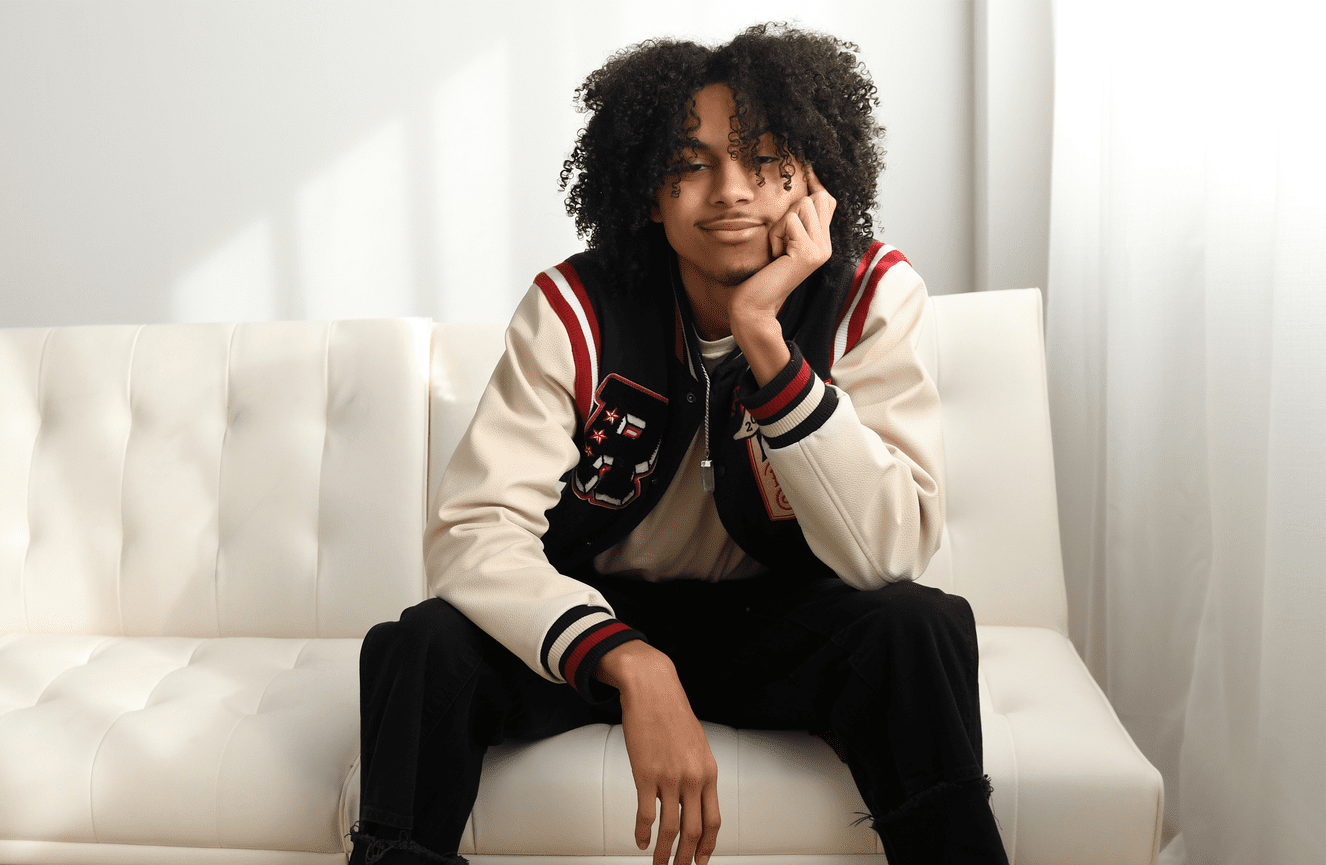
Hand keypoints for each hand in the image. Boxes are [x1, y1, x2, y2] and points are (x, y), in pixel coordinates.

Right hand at [597, 641, 719, 864]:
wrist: (652, 689)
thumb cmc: (672, 714)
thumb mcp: (696, 745)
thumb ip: (698, 773)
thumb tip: (694, 799)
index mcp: (708, 772)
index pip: (713, 820)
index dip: (707, 845)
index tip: (701, 860)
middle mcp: (692, 778)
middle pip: (693, 830)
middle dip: (686, 857)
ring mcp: (669, 777)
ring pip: (670, 828)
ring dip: (664, 852)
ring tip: (659, 864)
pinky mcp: (646, 774)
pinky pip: (646, 813)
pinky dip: (644, 832)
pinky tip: (641, 840)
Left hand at [729, 165, 836, 383]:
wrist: (756, 303)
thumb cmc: (763, 272)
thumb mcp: (782, 242)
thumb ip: (795, 221)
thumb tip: (803, 188)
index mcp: (823, 243)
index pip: (827, 200)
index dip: (815, 184)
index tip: (806, 171)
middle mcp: (826, 246)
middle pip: (816, 198)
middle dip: (791, 210)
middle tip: (781, 238)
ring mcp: (820, 250)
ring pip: (803, 206)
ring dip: (781, 223)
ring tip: (778, 248)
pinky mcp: (808, 253)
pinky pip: (790, 221)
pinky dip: (776, 234)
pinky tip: (776, 255)